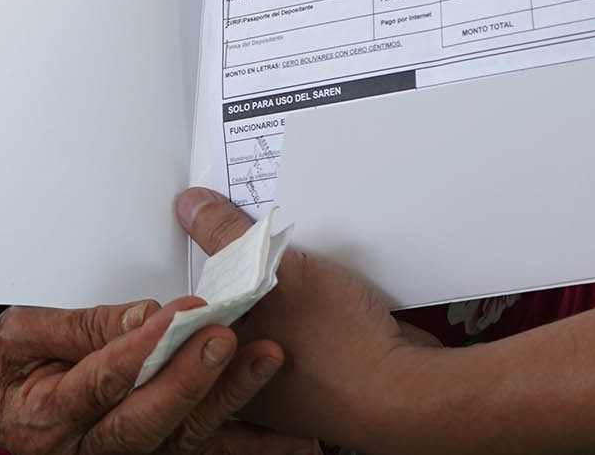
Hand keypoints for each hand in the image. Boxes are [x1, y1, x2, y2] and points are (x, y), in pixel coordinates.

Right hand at [0, 299, 310, 454]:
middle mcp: (87, 448)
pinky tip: (293, 438)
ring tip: (270, 361)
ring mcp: (121, 453)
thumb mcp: (21, 332)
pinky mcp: (150, 450)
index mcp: (46, 418)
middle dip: (191, 378)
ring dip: (231, 402)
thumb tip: (144, 316)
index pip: (101, 384)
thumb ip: (83, 327)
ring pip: (184, 438)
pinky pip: (201, 448)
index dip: (142, 350)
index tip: (180, 313)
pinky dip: (245, 441)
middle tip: (226, 335)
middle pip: (148, 421)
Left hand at [176, 190, 439, 445]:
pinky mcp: (314, 377)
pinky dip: (302, 304)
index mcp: (215, 366)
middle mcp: (240, 381)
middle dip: (239, 271)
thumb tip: (190, 208)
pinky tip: (317, 283)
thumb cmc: (336, 346)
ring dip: (275, 286)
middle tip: (252, 238)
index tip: (210, 229)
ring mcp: (278, 384)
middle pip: (228, 308)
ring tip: (287, 257)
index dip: (204, 260)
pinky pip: (296, 328)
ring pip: (264, 317)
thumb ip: (228, 238)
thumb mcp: (274, 273)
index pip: (193, 303)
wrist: (404, 387)